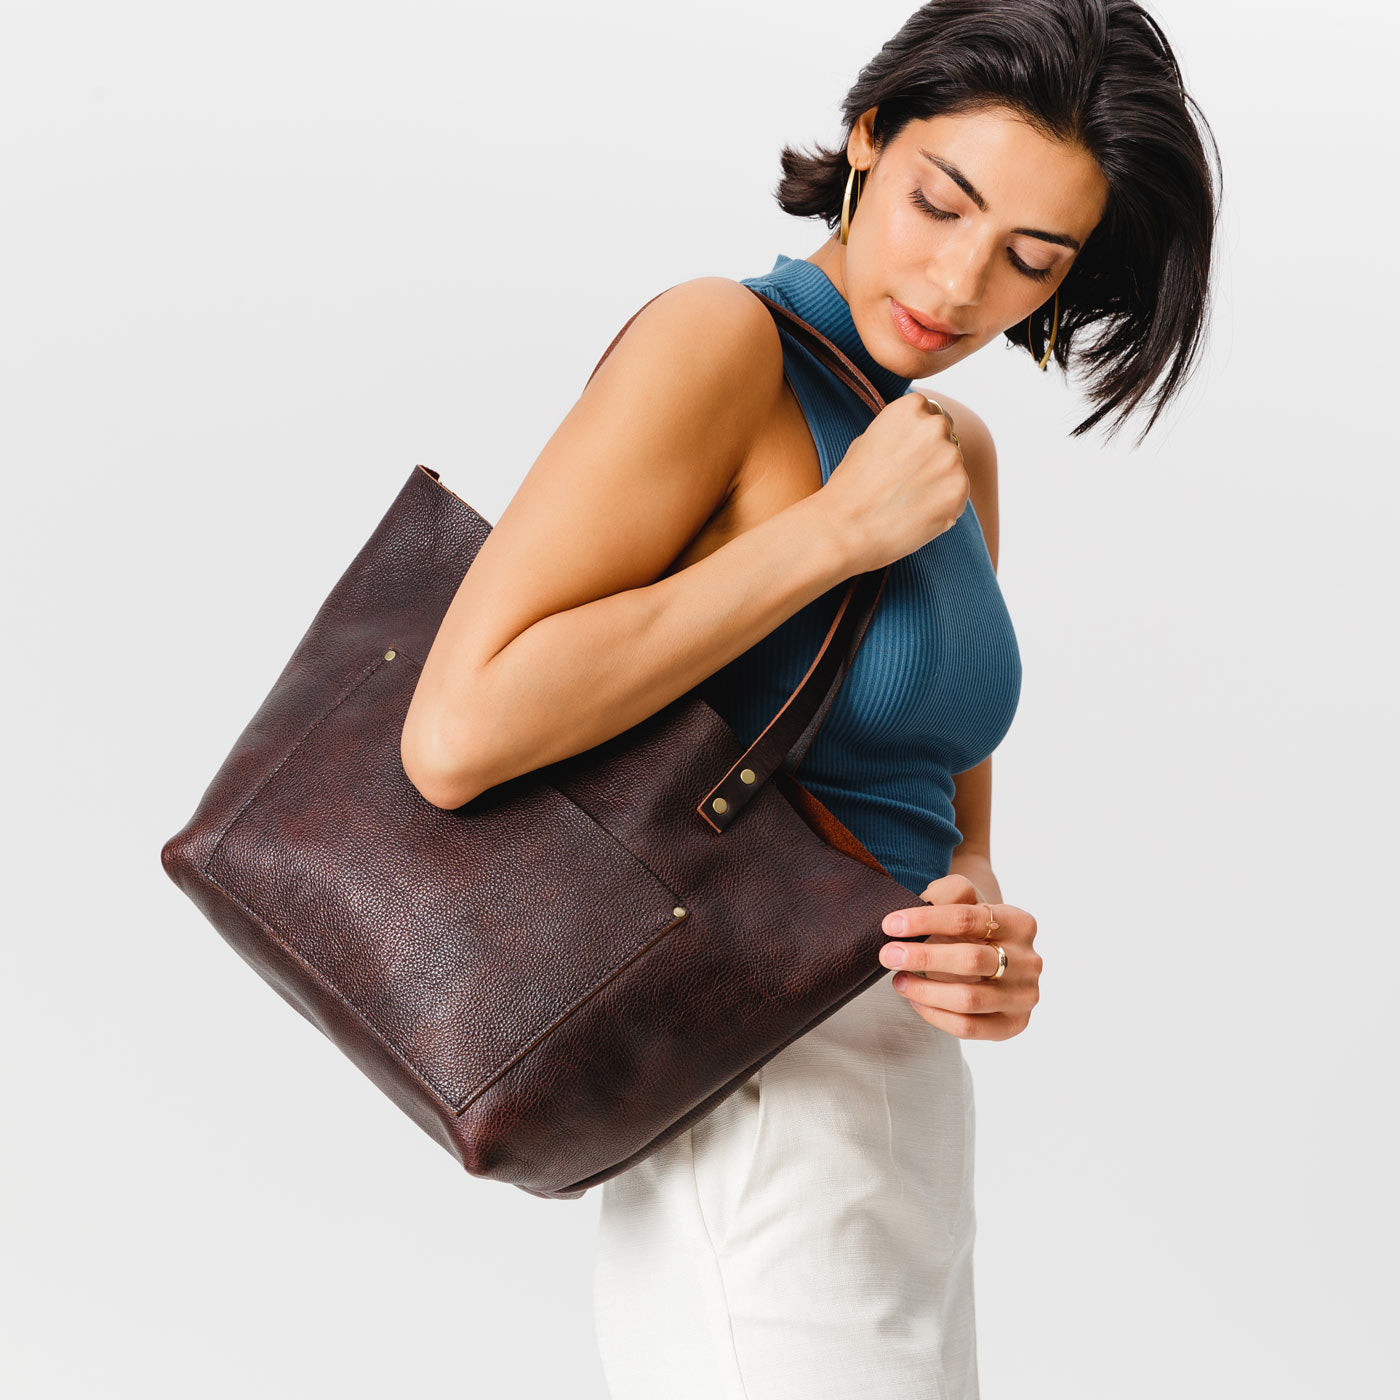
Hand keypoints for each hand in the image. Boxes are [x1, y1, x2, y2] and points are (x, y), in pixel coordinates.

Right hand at [823, 391, 968, 573]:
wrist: (844, 527)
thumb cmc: (849, 487)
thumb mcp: (868, 439)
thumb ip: (900, 432)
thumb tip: (919, 437)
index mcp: (910, 406)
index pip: (931, 413)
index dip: (918, 439)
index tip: (903, 458)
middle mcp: (935, 425)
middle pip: (947, 438)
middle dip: (932, 458)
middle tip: (904, 483)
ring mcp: (951, 457)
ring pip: (953, 468)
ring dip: (938, 482)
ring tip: (906, 501)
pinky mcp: (959, 489)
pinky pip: (957, 495)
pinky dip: (943, 506)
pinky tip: (915, 515)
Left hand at [877, 873, 1040, 1040]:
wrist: (992, 955)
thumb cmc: (971, 926)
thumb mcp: (962, 900)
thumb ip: (946, 894)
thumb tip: (920, 905)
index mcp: (1019, 923)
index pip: (968, 918)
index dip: (925, 920)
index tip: (890, 924)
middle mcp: (1029, 961)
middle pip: (971, 960)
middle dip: (923, 957)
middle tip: (888, 954)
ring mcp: (1024, 996)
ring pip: (969, 999)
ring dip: (925, 990)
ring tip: (898, 980)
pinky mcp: (1014, 1024)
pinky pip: (969, 1027)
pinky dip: (935, 1015)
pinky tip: (915, 1000)